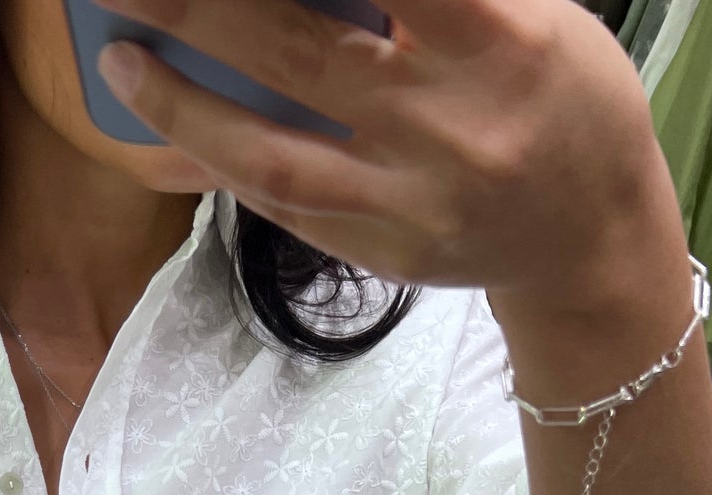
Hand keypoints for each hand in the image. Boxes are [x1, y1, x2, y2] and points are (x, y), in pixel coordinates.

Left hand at [94, 0, 683, 313]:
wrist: (592, 237)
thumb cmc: (561, 94)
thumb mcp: (526, 10)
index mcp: (496, 43)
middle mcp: (446, 129)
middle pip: (298, 54)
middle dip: (198, 9)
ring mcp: (409, 203)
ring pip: (271, 153)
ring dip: (183, 105)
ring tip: (118, 60)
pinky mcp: (384, 253)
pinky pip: (285, 206)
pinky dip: (221, 163)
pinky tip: (174, 129)